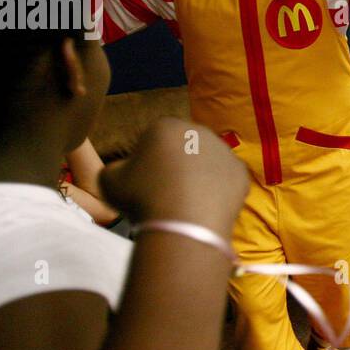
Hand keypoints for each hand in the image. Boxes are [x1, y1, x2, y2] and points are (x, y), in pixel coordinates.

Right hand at [100, 118, 247, 236]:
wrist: (184, 224)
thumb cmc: (142, 198)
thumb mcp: (109, 181)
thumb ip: (116, 167)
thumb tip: (127, 168)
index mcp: (165, 125)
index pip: (155, 137)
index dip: (149, 159)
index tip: (146, 181)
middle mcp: (199, 131)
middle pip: (185, 146)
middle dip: (178, 164)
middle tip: (168, 192)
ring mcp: (224, 151)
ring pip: (208, 162)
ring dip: (200, 176)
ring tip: (188, 203)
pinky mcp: (240, 173)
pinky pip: (226, 180)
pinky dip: (218, 191)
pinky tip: (205, 207)